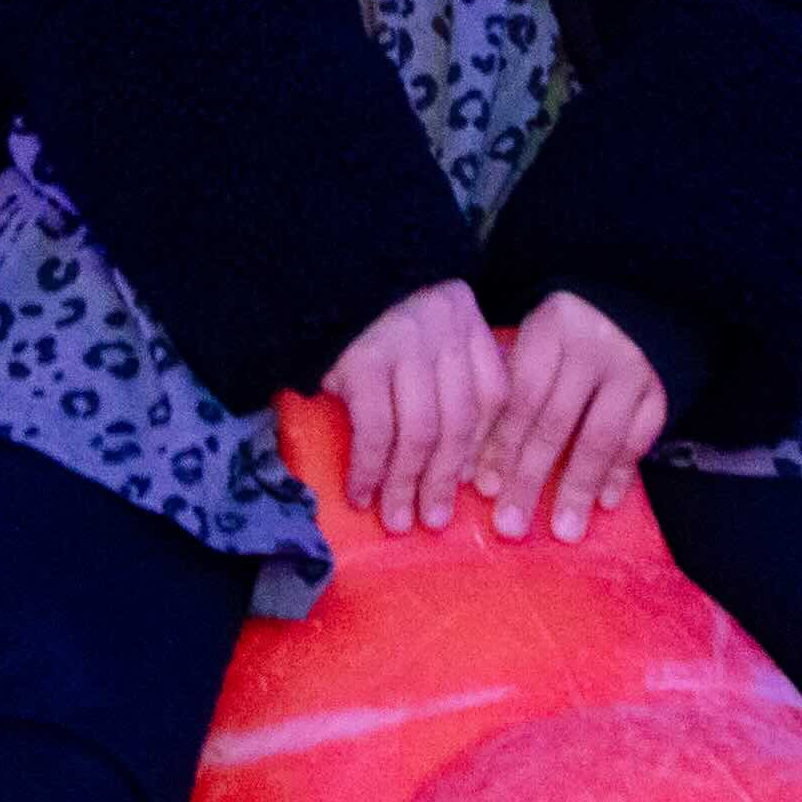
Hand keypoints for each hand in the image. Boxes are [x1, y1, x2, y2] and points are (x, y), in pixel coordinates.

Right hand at [326, 282, 508, 534]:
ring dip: (406, 484)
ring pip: (421, 431)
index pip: (492, 395)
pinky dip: (369, 470)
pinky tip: (360, 495)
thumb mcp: (419, 337)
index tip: (471, 487)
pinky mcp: (363, 359)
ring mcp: (405, 341)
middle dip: (444, 478)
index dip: (483, 447)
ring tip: (397, 519)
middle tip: (432, 521)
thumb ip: (445, 381)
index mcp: (465, 320)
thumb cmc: (365, 318)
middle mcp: (443, 327)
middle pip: (458, 419)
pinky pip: (376, 430)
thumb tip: (466, 469)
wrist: (308, 279)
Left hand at [478, 293, 667, 542]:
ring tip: (564, 531)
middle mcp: (592, 349)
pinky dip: (622, 472)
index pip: (522, 396)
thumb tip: (478, 466)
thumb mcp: (534, 339)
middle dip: (531, 478)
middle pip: (556, 422)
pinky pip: (640, 438)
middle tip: (512, 526)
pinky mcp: (662, 388)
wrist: (634, 301)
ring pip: (601, 436)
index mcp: (550, 330)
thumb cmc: (566, 331)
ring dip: (579, 487)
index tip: (487, 489)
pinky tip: (605, 503)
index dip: (502, 445)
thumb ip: (510, 389)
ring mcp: (631, 369)